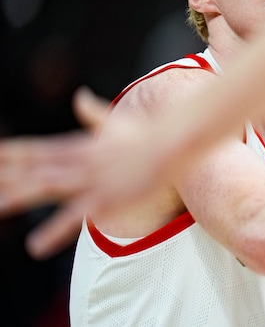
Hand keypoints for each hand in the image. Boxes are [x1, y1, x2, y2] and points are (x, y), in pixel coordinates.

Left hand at [0, 88, 160, 258]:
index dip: (15, 152)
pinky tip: (36, 247)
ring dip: (20, 197)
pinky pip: (74, 217)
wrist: (172, 143)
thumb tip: (78, 95)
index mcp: (82, 145)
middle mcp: (81, 161)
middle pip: (36, 169)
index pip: (40, 149)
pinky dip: (54, 231)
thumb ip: (93, 112)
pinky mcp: (106, 198)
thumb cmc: (149, 133)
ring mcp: (92, 180)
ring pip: (48, 188)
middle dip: (9, 175)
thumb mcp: (117, 120)